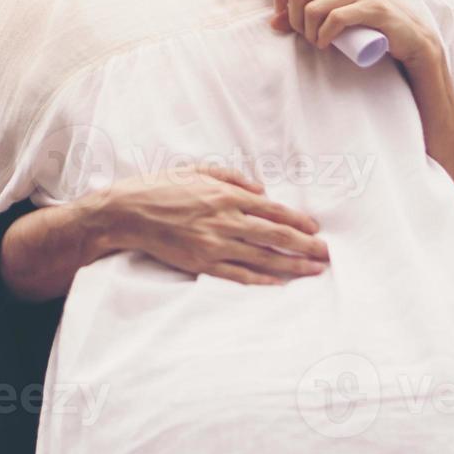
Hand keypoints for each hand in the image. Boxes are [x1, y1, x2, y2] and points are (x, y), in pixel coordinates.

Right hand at [96, 163, 330, 285]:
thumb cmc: (160, 188)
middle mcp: (224, 220)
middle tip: (326, 254)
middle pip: (274, 235)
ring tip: (313, 270)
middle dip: (304, 245)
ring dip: (291, 265)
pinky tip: (279, 283)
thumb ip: (231, 177)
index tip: (315, 229)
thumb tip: (261, 190)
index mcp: (225, 195)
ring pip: (261, 257)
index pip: (271, 210)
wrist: (127, 212)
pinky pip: (237, 274)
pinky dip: (260, 280)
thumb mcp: (196, 170)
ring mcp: (213, 244)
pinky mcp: (201, 263)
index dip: (297, 221)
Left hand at [269, 0, 443, 77]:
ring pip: (313, 8)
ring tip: (317, 41)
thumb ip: (308, 11)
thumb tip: (273, 22)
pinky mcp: (373, 7)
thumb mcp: (337, 10)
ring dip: (308, 32)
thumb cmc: (369, 22)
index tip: (284, 14)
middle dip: (293, 19)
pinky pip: (334, 20)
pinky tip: (326, 44)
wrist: (410, 36)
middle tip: (304, 34)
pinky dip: (323, 36)